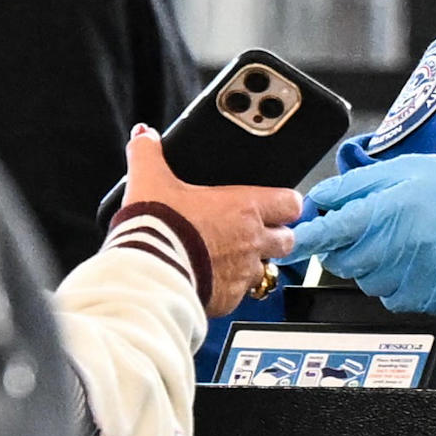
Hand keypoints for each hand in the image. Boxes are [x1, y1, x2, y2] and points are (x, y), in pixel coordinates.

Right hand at [120, 127, 299, 306]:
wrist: (147, 273)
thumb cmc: (158, 228)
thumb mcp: (149, 181)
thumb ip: (148, 154)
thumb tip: (144, 135)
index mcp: (243, 207)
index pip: (291, 203)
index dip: (285, 204)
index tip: (275, 205)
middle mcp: (251, 241)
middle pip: (287, 240)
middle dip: (274, 237)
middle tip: (250, 233)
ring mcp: (243, 273)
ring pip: (265, 270)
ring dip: (250, 265)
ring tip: (225, 259)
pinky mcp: (229, 300)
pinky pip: (238, 295)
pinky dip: (227, 289)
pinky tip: (207, 280)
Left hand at [278, 154, 435, 312]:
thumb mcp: (403, 170)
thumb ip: (355, 187)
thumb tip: (320, 198)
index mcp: (386, 214)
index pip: (329, 233)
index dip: (305, 239)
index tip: (288, 244)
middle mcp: (398, 249)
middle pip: (344, 264)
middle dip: (349, 248)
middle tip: (374, 229)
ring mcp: (415, 277)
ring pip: (368, 283)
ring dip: (375, 267)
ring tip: (404, 242)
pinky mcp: (431, 297)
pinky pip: (396, 298)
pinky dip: (398, 284)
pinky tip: (419, 261)